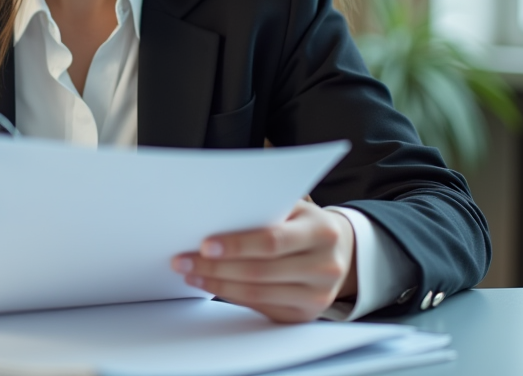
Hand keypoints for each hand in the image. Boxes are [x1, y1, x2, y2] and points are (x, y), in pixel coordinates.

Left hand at [171, 200, 356, 322]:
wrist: (338, 252)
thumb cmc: (304, 224)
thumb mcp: (293, 208)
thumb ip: (263, 211)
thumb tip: (214, 215)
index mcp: (321, 232)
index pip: (272, 241)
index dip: (236, 245)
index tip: (204, 244)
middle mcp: (324, 266)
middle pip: (259, 271)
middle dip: (215, 266)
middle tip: (183, 261)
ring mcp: (317, 295)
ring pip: (256, 293)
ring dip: (217, 283)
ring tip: (191, 273)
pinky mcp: (304, 314)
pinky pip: (260, 306)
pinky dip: (231, 296)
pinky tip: (211, 284)